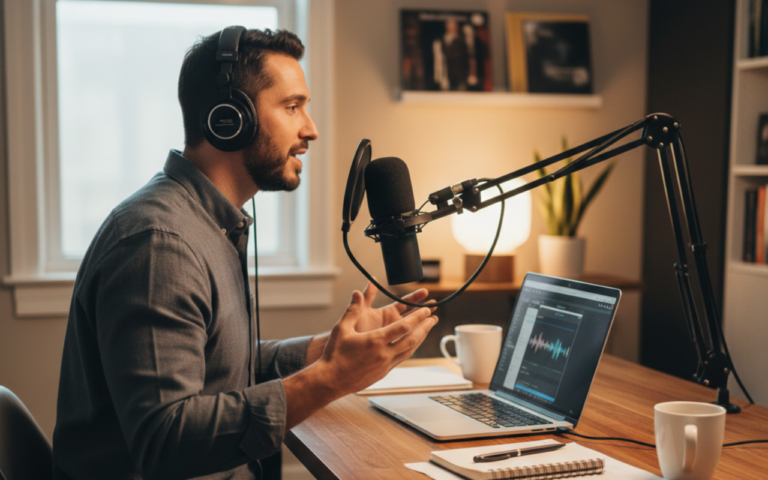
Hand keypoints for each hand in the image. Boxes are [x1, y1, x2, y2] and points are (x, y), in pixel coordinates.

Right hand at [317, 288, 437, 395]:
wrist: (330, 380)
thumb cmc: (334, 354)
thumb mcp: (342, 328)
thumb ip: (353, 309)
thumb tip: (358, 292)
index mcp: (376, 341)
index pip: (403, 327)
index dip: (417, 317)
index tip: (426, 310)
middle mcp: (384, 353)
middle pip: (412, 339)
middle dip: (424, 327)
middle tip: (433, 318)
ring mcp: (385, 365)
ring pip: (409, 350)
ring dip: (420, 338)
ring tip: (427, 330)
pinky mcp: (383, 372)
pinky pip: (402, 358)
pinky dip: (410, 348)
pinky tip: (412, 344)